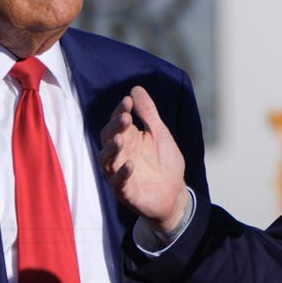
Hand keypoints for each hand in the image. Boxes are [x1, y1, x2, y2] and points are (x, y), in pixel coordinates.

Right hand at [98, 86, 188, 231]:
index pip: (117, 122)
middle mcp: (120, 154)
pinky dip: (122, 174)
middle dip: (115, 127)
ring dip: (112, 149)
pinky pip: (118, 182)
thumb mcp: (160, 134)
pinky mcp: (125, 191)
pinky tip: (130, 165)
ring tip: (120, 138)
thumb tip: (135, 88)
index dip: (120, 111)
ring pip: (106, 160)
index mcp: (128, 138)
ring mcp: (119, 173)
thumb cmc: (165, 162)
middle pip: (108, 138)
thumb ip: (149, 113)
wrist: (174, 194)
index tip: (128, 101)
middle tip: (125, 117)